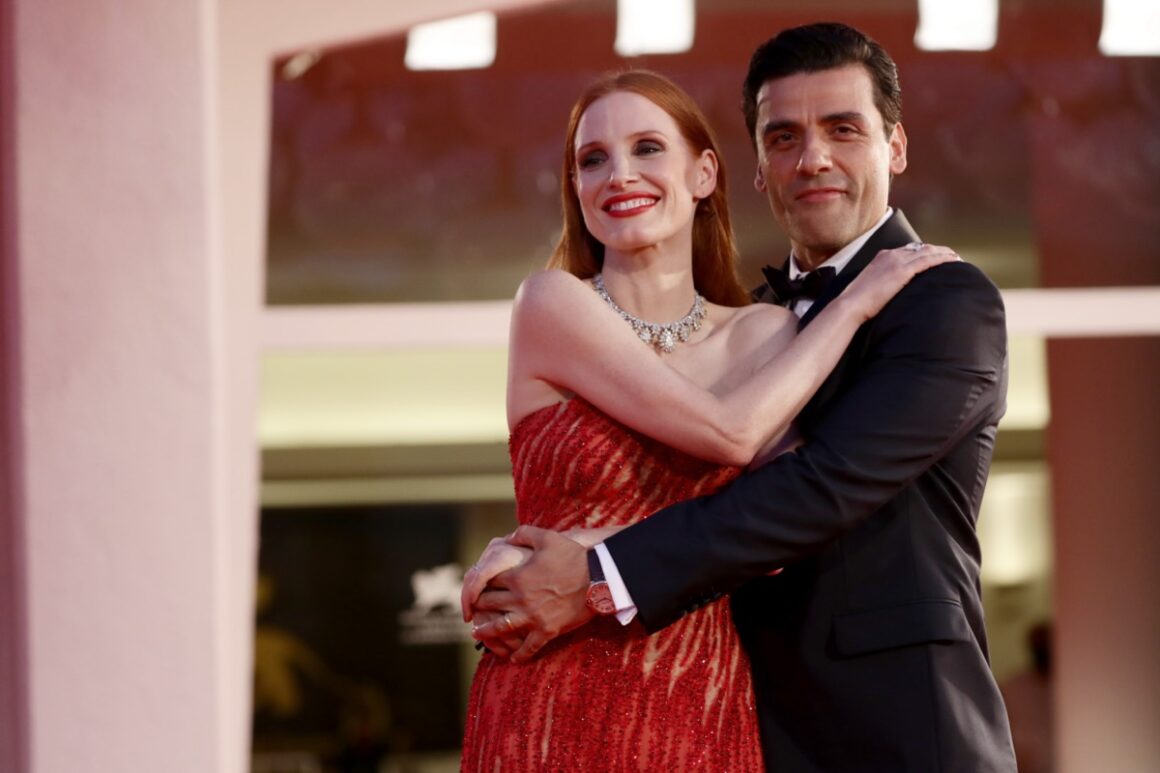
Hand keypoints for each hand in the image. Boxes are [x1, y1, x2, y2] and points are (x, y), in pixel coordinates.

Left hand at [470, 525, 592, 663]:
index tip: (476, 586)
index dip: (481, 583)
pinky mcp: (548, 630)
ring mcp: (533, 617)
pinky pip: (530, 646)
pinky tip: (513, 659)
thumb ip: (524, 534)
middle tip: (473, 609)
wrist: (599, 577)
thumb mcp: (547, 537)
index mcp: (517, 576)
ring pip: (502, 628)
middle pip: (491, 604)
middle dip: (479, 606)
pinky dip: (520, 654)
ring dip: (487, 632)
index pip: (489, 581)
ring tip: (477, 634)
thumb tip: (509, 537)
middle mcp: (520, 599)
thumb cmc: (574, 556)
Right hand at [843, 242, 958, 320]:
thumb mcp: (870, 286)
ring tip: (956, 258)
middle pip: (920, 247)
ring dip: (944, 253)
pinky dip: (943, 259)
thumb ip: (883, 282)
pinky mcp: (903, 271)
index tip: (934, 256)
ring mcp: (897, 261)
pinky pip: (928, 260)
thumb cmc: (857, 302)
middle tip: (951, 255)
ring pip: (928, 251)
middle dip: (937, 250)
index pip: (909, 249)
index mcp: (882, 257)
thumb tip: (890, 291)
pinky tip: (954, 261)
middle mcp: (891, 255)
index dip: (924, 251)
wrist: (851, 305)